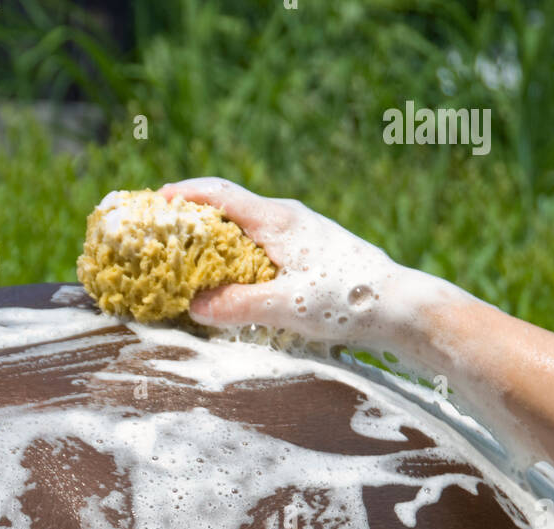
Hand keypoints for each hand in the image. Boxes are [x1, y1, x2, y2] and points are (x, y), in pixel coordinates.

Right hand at [159, 177, 414, 347]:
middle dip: (194, 218)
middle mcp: (288, 218)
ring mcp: (301, 233)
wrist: (398, 305)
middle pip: (230, 207)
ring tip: (191, 259)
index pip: (220, 195)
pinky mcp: (311, 252)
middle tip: (164, 234)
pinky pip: (262, 244)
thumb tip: (195, 306)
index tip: (155, 202)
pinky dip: (238, 254)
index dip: (184, 195)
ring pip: (247, 227)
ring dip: (216, 238)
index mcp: (277, 220)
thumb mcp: (286, 307)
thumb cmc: (346, 301)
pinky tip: (233, 278)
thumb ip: (238, 305)